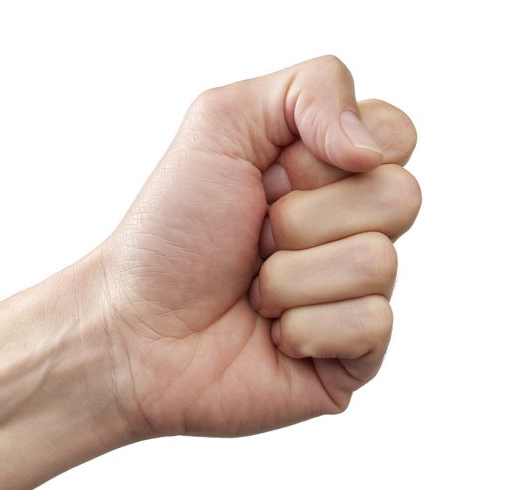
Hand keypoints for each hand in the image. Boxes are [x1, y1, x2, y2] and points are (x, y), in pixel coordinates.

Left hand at [96, 56, 419, 438]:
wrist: (132, 330)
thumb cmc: (168, 233)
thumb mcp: (220, 124)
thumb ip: (310, 89)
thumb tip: (375, 149)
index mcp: (328, 170)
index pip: (395, 136)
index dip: (328, 155)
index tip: (270, 176)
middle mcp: (351, 228)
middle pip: (400, 197)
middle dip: (302, 219)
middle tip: (252, 238)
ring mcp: (356, 294)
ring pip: (378, 263)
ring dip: (289, 278)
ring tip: (251, 292)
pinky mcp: (354, 357)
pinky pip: (371, 325)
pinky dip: (303, 328)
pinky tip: (269, 337)